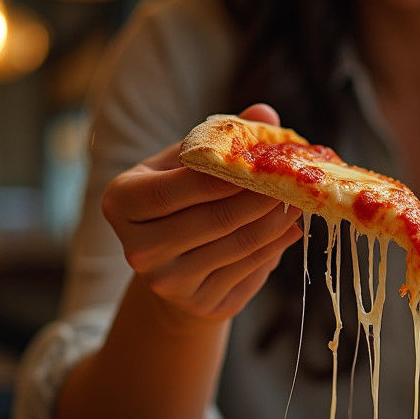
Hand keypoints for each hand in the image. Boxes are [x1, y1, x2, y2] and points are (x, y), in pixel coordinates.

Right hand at [100, 104, 302, 324]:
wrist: (172, 269)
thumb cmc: (179, 202)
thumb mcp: (184, 165)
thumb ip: (220, 138)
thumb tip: (265, 114)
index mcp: (122, 202)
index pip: (176, 188)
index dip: (223, 176)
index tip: (261, 162)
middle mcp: (138, 248)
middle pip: (212, 219)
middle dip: (259, 198)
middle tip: (291, 181)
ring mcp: (167, 282)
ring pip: (236, 246)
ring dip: (275, 222)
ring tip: (297, 201)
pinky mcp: (199, 304)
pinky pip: (247, 270)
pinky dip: (274, 247)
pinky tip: (290, 229)